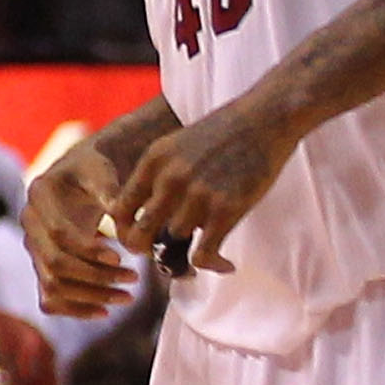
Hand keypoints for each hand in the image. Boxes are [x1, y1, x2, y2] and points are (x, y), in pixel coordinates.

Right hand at [22, 133, 138, 316]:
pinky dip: (76, 309)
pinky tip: (105, 311)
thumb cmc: (96, 170)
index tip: (121, 258)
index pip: (58, 233)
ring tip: (128, 296)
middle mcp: (29, 222)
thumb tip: (118, 217)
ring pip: (52, 285)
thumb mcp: (102, 170)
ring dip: (92, 296)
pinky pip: (50, 299)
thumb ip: (109, 190)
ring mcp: (33, 247)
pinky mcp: (42, 266)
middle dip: (96, 277)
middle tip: (133, 280)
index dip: (89, 250)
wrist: (82, 177)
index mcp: (39, 194)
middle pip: (54, 264)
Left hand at [108, 96, 293, 273]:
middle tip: (163, 257)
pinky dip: (213, 265)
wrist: (265, 119)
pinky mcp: (226, 209)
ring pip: (175, 243)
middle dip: (149, 251)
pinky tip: (226, 265)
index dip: (125, 231)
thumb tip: (147, 217)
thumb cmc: (223, 134)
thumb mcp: (176, 147)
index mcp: (153, 162)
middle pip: (141, 233)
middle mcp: (169, 179)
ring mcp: (196, 194)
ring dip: (187, 255)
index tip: (141, 240)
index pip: (119, 209)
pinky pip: (204, 253)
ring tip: (203, 257)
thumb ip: (159, 177)